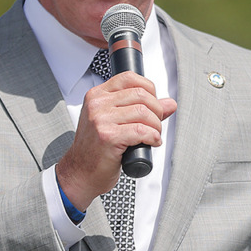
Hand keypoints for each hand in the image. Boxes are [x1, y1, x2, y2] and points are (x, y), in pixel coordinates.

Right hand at [55, 72, 176, 209]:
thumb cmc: (97, 149)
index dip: (149, 89)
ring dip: (156, 126)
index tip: (153, 105)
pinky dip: (153, 137)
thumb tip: (169, 103)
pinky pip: (141, 130)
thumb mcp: (116, 122)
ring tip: (153, 135)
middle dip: (157, 110)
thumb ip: (142, 109)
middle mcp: (97, 104)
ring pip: (143, 112)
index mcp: (98, 95)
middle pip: (141, 94)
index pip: (129, 78)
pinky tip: (151, 142)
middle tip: (155, 124)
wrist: (81, 172)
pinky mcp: (108, 136)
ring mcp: (101, 120)